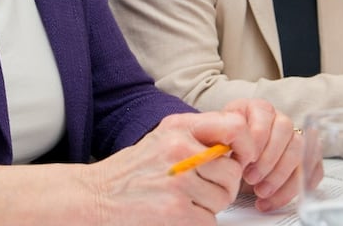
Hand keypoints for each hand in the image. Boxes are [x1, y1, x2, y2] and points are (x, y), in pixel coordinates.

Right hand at [91, 110, 252, 224]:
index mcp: (179, 128)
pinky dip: (198, 222)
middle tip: (199, 188)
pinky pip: (210, 220)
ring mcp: (179, 182)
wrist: (96, 197)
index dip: (246, 145)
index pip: (235, 126)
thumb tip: (237, 147)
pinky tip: (177, 214)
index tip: (242, 157)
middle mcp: (180, 150)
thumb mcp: (162, 138)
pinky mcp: (177, 211)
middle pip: (232, 172)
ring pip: (223, 199)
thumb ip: (198, 136)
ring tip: (183, 200)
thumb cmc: (131, 171)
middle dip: (223, 185)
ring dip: (209, 206)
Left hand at [220, 99, 302, 211]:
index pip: (265, 117)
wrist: (233, 156)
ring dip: (281, 177)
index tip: (245, 160)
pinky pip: (311, 172)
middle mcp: (280, 120)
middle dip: (269, 161)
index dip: (257, 140)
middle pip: (286, 134)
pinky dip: (293, 189)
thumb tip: (233, 157)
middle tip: (252, 180)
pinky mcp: (307, 158)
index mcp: (259, 109)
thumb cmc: (227, 146)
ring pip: (301, 153)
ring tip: (260, 193)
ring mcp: (296, 138)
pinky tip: (273, 200)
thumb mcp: (221, 139)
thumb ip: (227, 143)